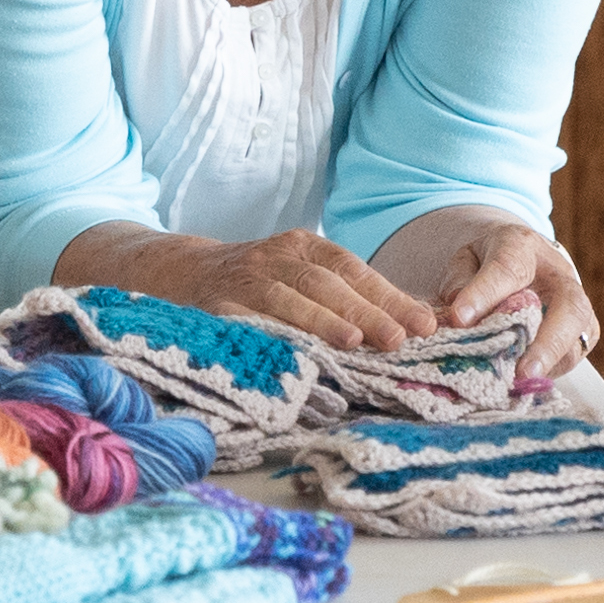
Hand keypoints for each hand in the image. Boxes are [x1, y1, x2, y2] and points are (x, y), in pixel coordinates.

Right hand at [98, 227, 438, 353]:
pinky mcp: (214, 306)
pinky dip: (272, 336)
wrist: (180, 273)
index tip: (423, 324)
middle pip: (326, 283)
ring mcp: (242, 280)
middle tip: (399, 339)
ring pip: (288, 298)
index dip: (389, 296)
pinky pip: (246, 321)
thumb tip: (414, 324)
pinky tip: (296, 356)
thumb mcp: (301, 277)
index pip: (353, 269)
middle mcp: (274, 257)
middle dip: (366, 311)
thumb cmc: (258, 285)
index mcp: (303, 246)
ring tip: (354, 343)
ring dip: (323, 321)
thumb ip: (347, 298)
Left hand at [429, 220, 598, 382]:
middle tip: (524, 371)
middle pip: (568, 304)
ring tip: (524, 382)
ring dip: (553, 360)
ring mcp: (576, 300)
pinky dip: (555, 368)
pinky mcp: (585, 326)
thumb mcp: (465, 261)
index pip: (507, 268)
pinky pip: (577, 350)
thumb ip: (459, 283)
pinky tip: (531, 380)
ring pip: (579, 330)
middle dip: (548, 341)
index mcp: (521, 246)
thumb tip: (460, 317)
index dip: (484, 293)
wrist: (523, 260)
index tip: (461, 318)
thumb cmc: (490, 264)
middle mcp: (557, 273)